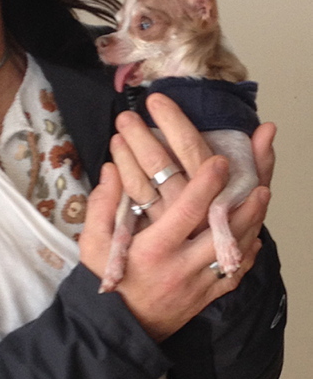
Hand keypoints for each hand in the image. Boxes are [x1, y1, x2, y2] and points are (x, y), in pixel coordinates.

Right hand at [79, 94, 272, 340]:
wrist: (114, 330)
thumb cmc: (104, 282)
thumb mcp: (93, 243)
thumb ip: (102, 205)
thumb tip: (111, 169)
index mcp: (153, 250)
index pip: (187, 212)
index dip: (206, 185)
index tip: (220, 162)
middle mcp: (180, 267)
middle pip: (222, 233)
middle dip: (243, 206)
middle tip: (258, 182)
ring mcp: (196, 285)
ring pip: (234, 253)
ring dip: (251, 225)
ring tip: (261, 199)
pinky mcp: (204, 298)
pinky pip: (234, 275)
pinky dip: (246, 255)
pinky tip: (253, 237)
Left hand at [109, 94, 274, 223]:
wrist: (206, 277)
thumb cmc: (230, 229)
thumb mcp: (252, 198)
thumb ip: (260, 164)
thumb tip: (266, 129)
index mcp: (215, 192)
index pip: (191, 149)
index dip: (174, 123)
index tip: (157, 101)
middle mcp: (190, 208)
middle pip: (160, 165)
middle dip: (141, 135)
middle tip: (126, 115)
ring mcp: (166, 223)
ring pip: (140, 184)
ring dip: (126, 155)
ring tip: (119, 133)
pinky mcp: (148, 236)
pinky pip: (128, 205)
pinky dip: (119, 181)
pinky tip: (113, 164)